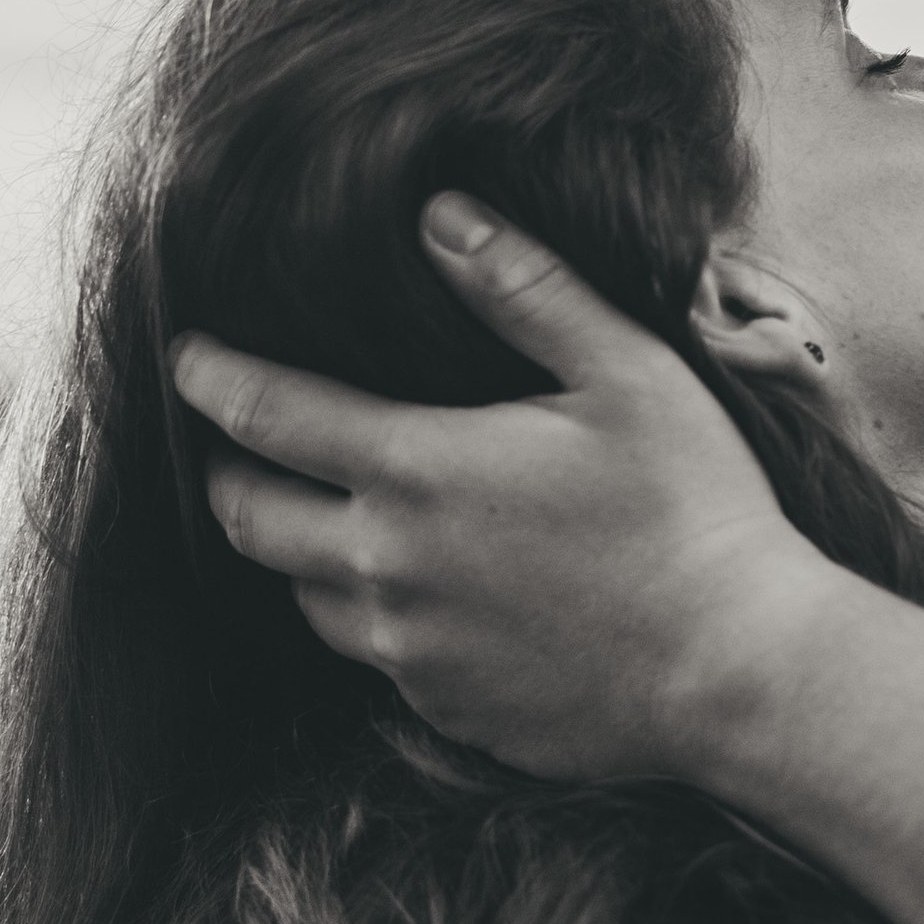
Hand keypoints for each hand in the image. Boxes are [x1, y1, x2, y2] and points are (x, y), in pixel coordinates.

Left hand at [171, 198, 822, 778]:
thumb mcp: (625, 372)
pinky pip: (377, 659)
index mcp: (417, 471)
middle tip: (231, 446)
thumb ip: (524, 288)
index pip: (265, 415)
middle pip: (250, 518)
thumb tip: (439, 213)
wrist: (737, 672)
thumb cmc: (695, 510)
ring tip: (323, 519)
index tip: (186, 356)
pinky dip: (376, 618)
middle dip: (227, 473)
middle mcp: (387, 568)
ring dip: (298, 552)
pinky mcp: (445, 710)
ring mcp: (410, 651)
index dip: (212, 378)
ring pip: (304, 596)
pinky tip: (423, 596)